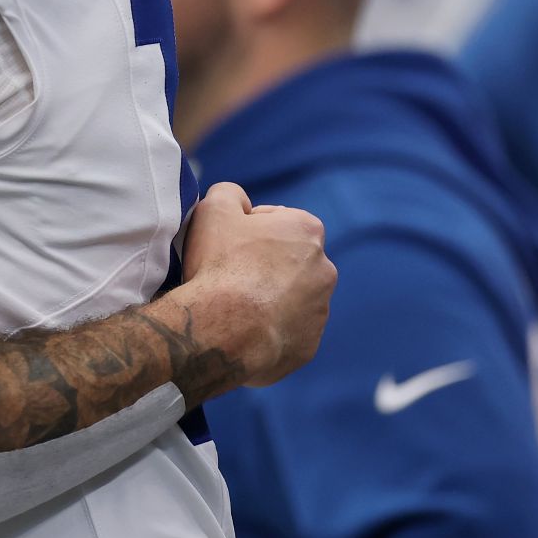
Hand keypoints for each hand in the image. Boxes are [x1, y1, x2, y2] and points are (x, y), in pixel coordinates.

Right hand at [178, 181, 334, 388]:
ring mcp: (320, 311)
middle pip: (287, 259)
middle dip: (263, 262)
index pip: (277, 219)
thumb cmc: (221, 264)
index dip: (247, 227)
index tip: (227, 242)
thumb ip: (230, 193)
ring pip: (290, 296)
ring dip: (267, 296)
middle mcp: (324, 269)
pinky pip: (286, 330)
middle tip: (228, 271)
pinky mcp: (309, 344)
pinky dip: (267, 327)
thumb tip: (240, 201)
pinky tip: (241, 327)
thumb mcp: (213, 207)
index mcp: (307, 231)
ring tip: (233, 304)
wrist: (225, 329)